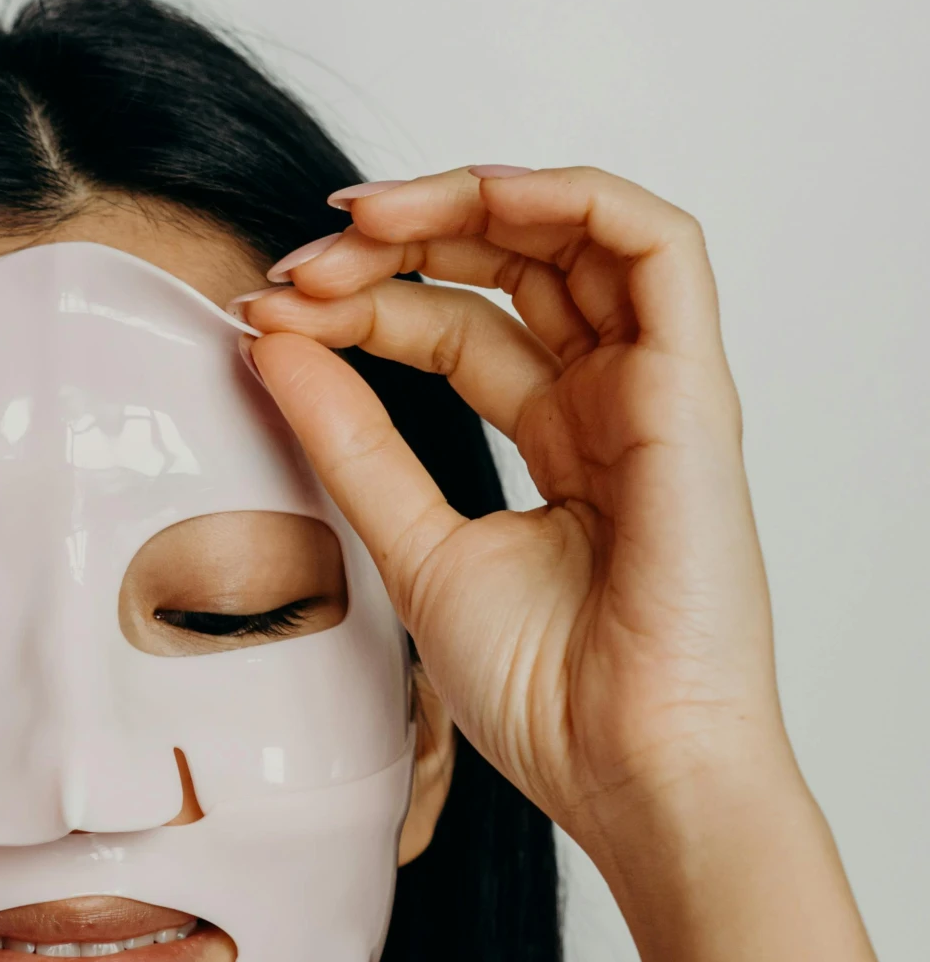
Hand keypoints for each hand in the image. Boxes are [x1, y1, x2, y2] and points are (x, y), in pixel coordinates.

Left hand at [239, 166, 793, 858]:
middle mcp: (610, 404)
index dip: (361, 306)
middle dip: (398, 244)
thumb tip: (270, 342)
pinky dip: (567, 195)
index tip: (267, 316)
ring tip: (361, 219)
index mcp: (558, 444)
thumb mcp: (410, 547)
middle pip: (509, 268)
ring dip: (466, 202)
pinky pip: (655, 243)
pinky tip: (473, 197)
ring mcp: (655, 390)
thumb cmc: (545, 693)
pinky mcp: (694, 386)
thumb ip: (349, 441)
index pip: (454, 328)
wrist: (625, 766)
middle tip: (301, 264)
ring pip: (576, 233)